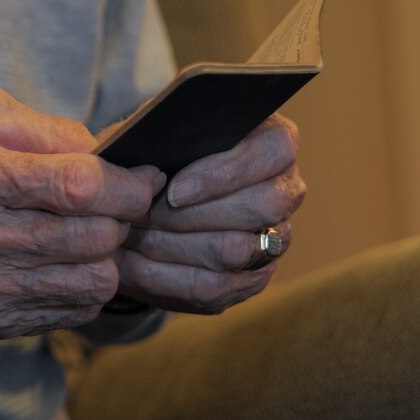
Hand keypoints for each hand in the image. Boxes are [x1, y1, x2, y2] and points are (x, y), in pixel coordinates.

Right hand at [0, 84, 163, 337]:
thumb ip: (49, 129)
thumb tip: (114, 157)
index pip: (78, 187)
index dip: (129, 184)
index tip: (145, 177)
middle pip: (93, 239)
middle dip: (123, 219)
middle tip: (118, 203)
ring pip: (93, 282)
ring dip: (108, 255)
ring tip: (92, 232)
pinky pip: (71, 311)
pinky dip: (84, 285)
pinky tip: (65, 261)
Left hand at [114, 113, 305, 313]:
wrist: (151, 201)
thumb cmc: (158, 155)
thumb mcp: (155, 133)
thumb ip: (161, 136)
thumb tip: (152, 171)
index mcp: (274, 142)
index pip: (275, 151)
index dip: (224, 173)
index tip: (174, 191)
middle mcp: (286, 189)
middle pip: (262, 205)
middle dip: (193, 215)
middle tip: (143, 217)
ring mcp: (276, 237)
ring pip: (237, 250)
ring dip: (175, 246)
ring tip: (134, 236)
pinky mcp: (253, 277)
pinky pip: (216, 286)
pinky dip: (167, 276)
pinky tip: (134, 263)